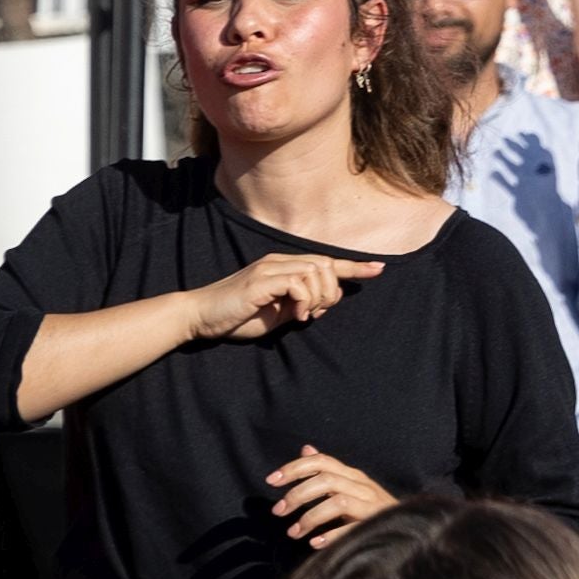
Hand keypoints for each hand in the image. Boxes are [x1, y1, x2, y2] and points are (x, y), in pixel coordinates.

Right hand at [190, 251, 375, 341]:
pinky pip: (298, 282)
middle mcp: (279, 261)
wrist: (199, 318)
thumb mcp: (277, 315)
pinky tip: (295, 316)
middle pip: (327, 265)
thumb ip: (302, 306)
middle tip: (317, 313)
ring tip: (303, 316)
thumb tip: (327, 302)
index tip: (379, 268)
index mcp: (284, 267)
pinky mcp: (261, 279)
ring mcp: (269, 268)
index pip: (326, 261)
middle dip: (333, 290)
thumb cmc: (237, 318)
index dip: (354, 266)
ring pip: (317, 271)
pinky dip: (305, 300)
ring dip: (319, 297)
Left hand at [266, 445, 397, 544]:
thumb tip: (306, 448)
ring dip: (310, 517)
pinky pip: (352, 527)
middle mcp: (362, 486)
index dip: (295, 468)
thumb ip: (327, 469)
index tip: (271, 480)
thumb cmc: (371, 508)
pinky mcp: (376, 524)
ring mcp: (371, 505)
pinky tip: (315, 543)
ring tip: (293, 533)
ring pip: (337, 501)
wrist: (409, 527)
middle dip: (297, 495)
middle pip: (326, 480)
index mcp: (353, 475)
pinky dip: (331, 535)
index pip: (322, 462)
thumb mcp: (349, 484)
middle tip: (278, 511)